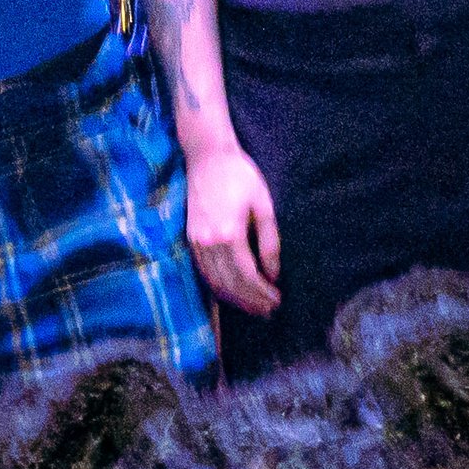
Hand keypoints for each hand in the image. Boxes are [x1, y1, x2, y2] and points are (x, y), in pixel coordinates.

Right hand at [182, 137, 279, 316]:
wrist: (207, 156)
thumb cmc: (240, 175)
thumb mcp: (264, 205)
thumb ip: (270, 242)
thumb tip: (273, 275)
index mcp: (230, 234)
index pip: (247, 276)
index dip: (262, 293)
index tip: (277, 301)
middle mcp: (210, 243)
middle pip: (231, 286)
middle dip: (251, 302)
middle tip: (268, 311)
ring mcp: (197, 243)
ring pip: (216, 284)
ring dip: (236, 300)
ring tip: (254, 308)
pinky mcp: (191, 241)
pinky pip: (205, 274)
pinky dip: (219, 289)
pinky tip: (233, 294)